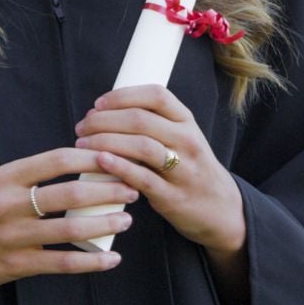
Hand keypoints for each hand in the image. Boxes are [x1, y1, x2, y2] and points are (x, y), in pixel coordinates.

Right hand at [0, 147, 138, 304]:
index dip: (90, 156)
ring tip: (127, 220)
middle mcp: (10, 204)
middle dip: (106, 190)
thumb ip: (35, 173)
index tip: (117, 154)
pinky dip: (90, 262)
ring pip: (69, 230)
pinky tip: (112, 259)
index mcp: (8, 176)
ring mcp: (14, 237)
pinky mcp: (17, 265)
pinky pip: (61, 263)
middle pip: (68, 194)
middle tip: (132, 187)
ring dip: (104, 224)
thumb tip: (84, 159)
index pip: (57, 160)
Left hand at [73, 85, 245, 256]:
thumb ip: (155, 123)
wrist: (221, 209)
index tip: (98, 103)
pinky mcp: (173, 197)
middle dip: (104, 120)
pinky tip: (99, 161)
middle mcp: (188, 141)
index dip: (123, 95)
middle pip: (141, 120)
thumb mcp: (182, 137)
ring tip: (82, 143)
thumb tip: (106, 111)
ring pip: (141, 146)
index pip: (156, 95)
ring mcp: (183, 169)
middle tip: (82, 126)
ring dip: (105, 141)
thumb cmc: (191, 167)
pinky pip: (142, 178)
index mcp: (187, 121)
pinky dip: (118, 167)